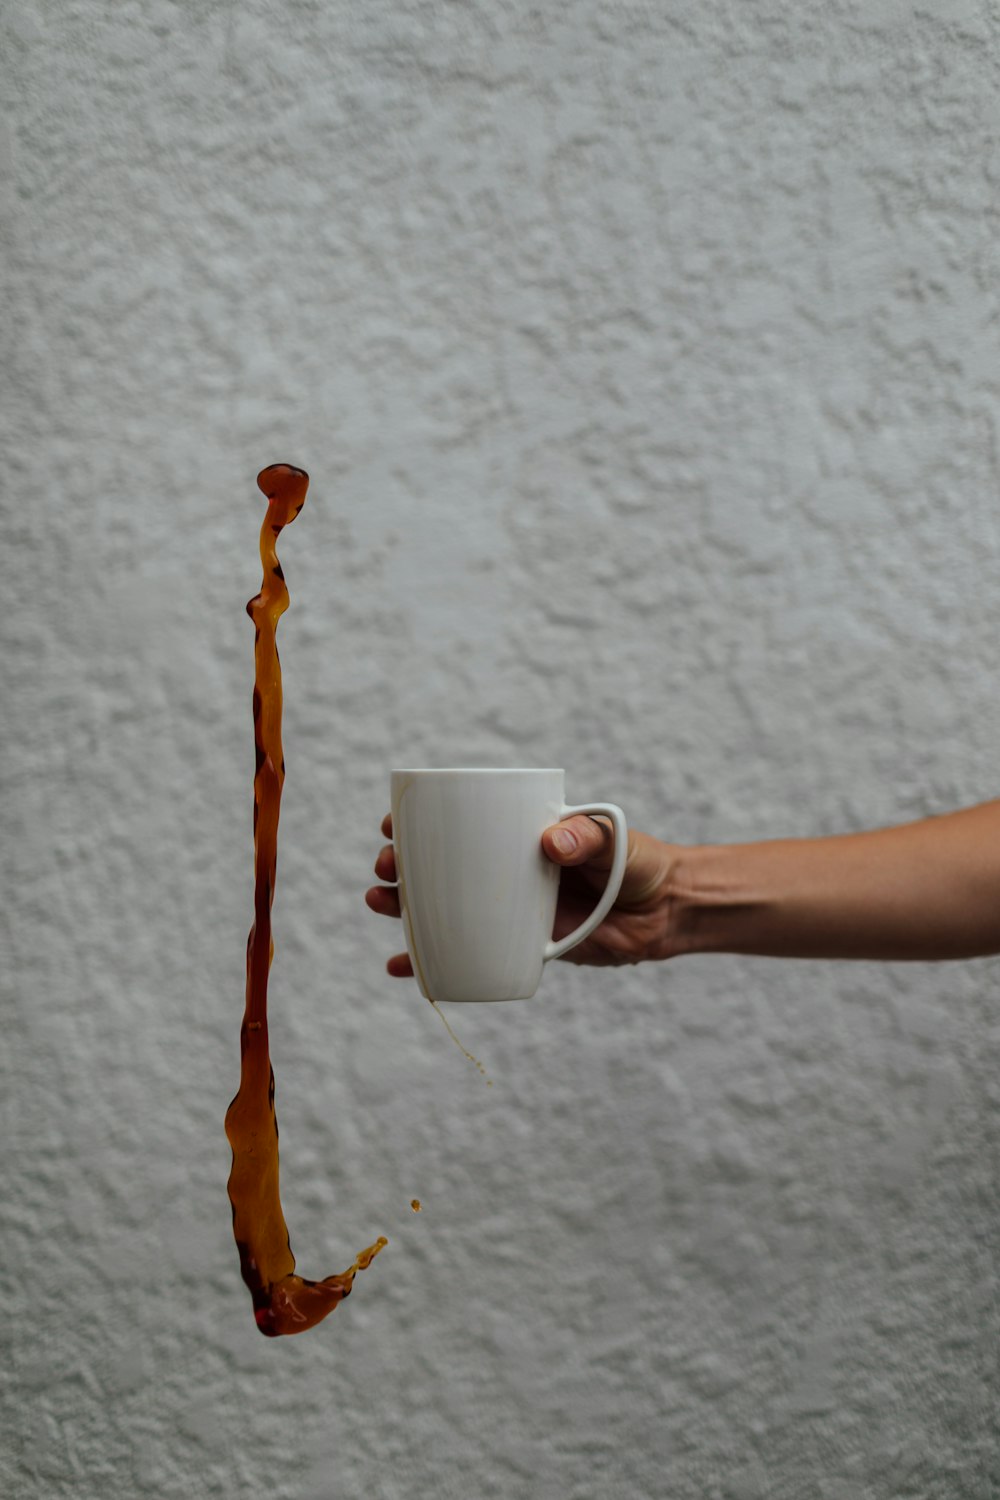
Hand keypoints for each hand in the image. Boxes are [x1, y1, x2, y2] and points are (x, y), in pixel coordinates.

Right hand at [365, 813, 682, 974]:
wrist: (665, 913)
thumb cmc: (639, 863)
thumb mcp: (615, 840)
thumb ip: (587, 836)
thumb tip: (552, 843)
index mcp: (517, 836)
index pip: (458, 823)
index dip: (418, 822)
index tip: (393, 824)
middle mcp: (503, 871)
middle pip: (436, 866)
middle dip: (399, 865)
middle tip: (385, 868)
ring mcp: (506, 910)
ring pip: (440, 908)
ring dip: (401, 907)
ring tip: (377, 902)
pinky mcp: (516, 947)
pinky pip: (464, 953)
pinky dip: (430, 964)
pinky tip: (401, 967)